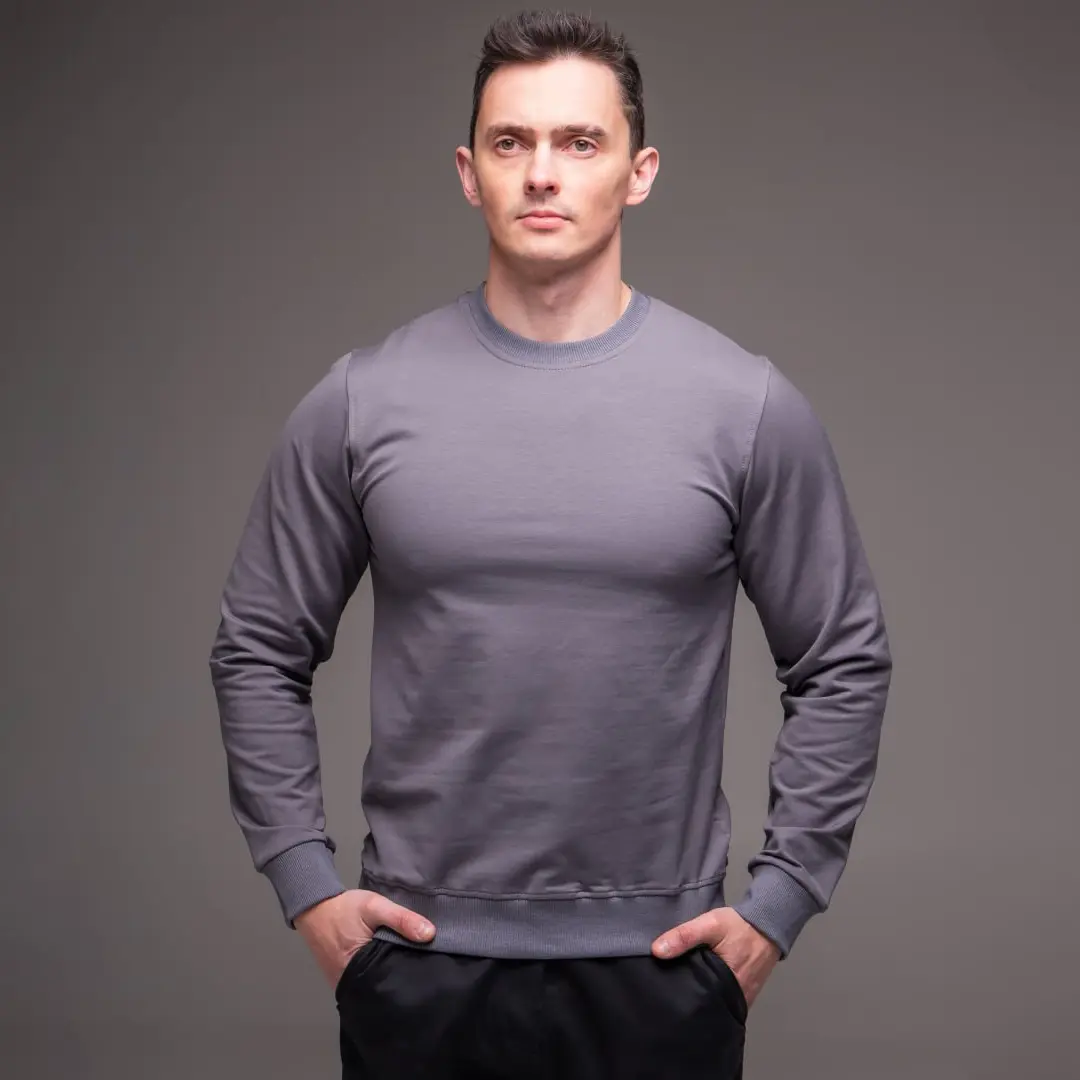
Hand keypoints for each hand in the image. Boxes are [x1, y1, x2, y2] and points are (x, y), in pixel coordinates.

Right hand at [294, 889, 435, 989]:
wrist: (314, 907)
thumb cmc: (344, 909)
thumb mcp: (375, 906)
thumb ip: (401, 919)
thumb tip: (430, 935)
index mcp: (358, 971)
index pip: (392, 982)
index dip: (410, 977)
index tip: (429, 971)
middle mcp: (350, 984)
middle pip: (384, 987)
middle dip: (402, 979)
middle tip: (424, 971)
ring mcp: (345, 984)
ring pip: (375, 986)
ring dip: (390, 977)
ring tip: (412, 969)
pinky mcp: (343, 979)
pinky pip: (365, 982)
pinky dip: (377, 975)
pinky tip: (391, 966)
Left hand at [651, 907, 779, 1009]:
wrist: (768, 922)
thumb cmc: (739, 926)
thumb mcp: (709, 925)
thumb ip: (684, 936)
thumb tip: (656, 951)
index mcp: (728, 986)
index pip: (698, 1000)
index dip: (682, 997)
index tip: (664, 993)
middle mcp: (736, 997)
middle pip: (707, 1003)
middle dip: (690, 998)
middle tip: (670, 992)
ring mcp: (742, 996)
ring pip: (716, 1001)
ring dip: (702, 995)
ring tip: (682, 989)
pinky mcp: (745, 991)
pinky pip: (725, 997)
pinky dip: (714, 992)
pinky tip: (700, 984)